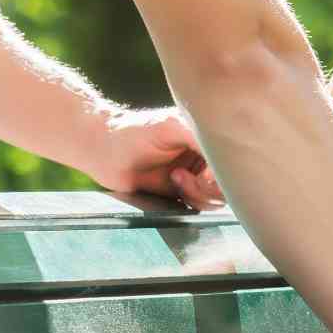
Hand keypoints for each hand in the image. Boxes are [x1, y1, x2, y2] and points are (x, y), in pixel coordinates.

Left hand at [92, 106, 225, 209]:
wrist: (101, 150)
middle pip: (228, 183)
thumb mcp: (172, 127)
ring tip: (175, 177)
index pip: (231, 160)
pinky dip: (191, 200)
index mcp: (206, 138)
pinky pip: (200, 206)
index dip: (224, 170)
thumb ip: (201, 138)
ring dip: (197, 193)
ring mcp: (194, 177)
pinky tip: (172, 184)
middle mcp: (205, 157)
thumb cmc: (132, 132)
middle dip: (208, 185)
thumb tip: (224, 161)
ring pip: (216, 198)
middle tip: (182, 176)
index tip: (205, 171)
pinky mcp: (182, 194)